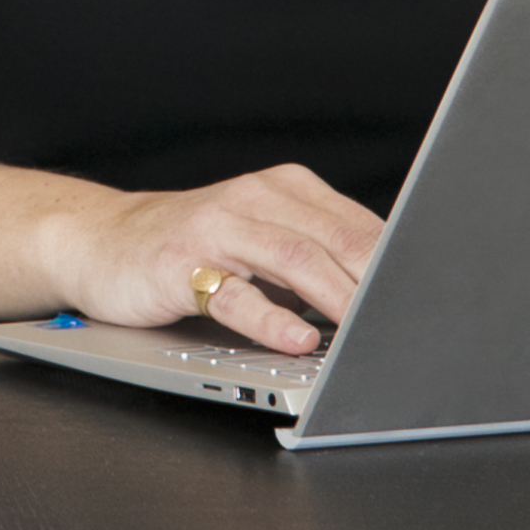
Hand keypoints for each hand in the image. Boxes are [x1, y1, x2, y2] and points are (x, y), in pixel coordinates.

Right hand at [40, 164, 384, 354]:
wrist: (100, 241)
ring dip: (335, 298)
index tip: (429, 299)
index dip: (397, 264)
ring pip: (292, 259)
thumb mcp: (259, 241)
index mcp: (285, 189)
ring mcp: (216, 228)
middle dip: (377, 281)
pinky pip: (234, 293)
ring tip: (364, 331)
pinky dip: (271, 319)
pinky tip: (296, 340)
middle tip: (408, 320)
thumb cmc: (192, 248)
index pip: (357, 225)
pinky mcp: (181, 264)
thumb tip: (385, 296)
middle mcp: (254, 198)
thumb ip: (315, 257)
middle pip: (334, 238)